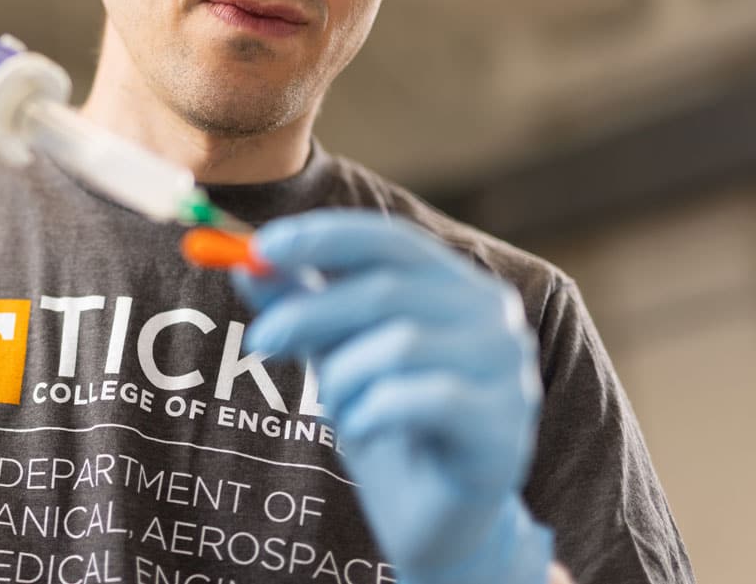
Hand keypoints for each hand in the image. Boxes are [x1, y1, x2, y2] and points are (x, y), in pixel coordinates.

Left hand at [233, 209, 552, 583]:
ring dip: (344, 378)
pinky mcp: (505, 431)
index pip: (390, 241)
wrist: (430, 518)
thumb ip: (298, 303)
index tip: (262, 246)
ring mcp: (510, 373)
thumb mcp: (332, 352)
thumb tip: (245, 263)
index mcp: (456, 284)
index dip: (326, 237)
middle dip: (310, 312)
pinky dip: (373, 413)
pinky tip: (365, 429)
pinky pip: (423, 399)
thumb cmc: (384, 420)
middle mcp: (494, 318)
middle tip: (262, 339)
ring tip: (337, 407)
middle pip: (387, 290)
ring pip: (400, 346)